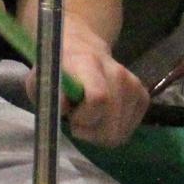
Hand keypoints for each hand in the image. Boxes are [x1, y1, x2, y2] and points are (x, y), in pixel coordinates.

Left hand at [59, 21, 147, 146]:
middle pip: (112, 123)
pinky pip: (128, 130)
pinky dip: (113, 131)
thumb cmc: (57, 69)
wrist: (82, 50)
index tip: (70, 117)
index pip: (99, 98)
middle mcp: (117, 72)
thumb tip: (64, 108)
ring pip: (121, 131)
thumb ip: (47, 93)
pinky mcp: (143, 96)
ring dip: (100, 134)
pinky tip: (102, 119)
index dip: (84, 118)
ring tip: (88, 119)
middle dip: (91, 132)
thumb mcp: (41, 79)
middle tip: (77, 123)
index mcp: (89, 64)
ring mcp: (133, 84)